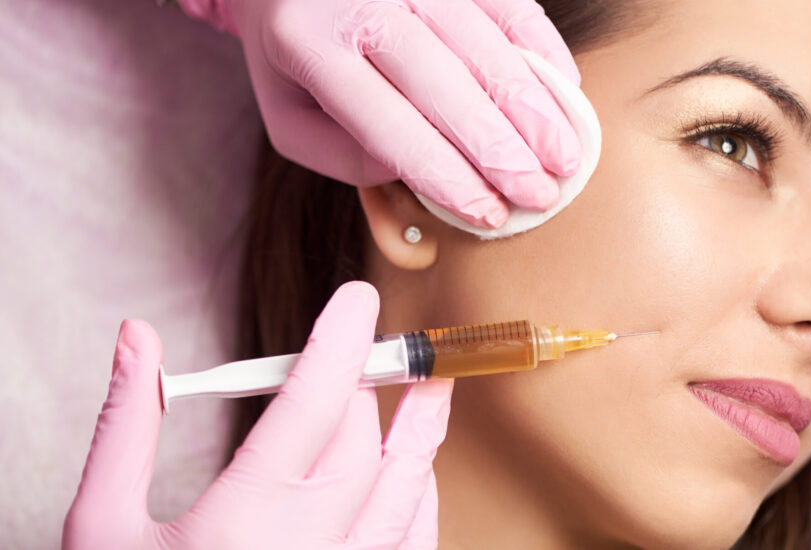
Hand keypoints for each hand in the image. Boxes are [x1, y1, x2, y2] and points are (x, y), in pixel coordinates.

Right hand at [64, 282, 454, 548]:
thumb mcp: (102, 524)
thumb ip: (128, 426)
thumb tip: (140, 339)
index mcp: (241, 521)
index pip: (309, 406)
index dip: (338, 343)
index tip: (358, 299)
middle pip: (360, 444)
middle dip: (366, 388)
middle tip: (372, 349)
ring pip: (403, 493)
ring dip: (419, 435)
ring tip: (436, 387)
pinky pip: (410, 547)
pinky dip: (420, 503)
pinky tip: (421, 477)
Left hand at [177, 0, 581, 227]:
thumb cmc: (299, 52)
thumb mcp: (290, 113)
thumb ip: (342, 156)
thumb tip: (414, 173)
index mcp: (310, 46)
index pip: (391, 128)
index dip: (447, 178)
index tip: (488, 215)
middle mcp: (362, 0)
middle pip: (447, 86)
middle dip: (502, 151)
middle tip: (542, 195)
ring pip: (485, 45)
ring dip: (534, 107)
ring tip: (566, 156)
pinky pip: (507, 2)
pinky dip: (542, 47)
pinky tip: (565, 90)